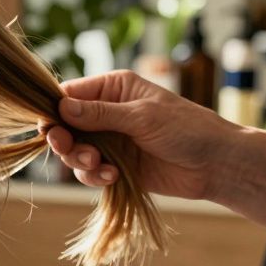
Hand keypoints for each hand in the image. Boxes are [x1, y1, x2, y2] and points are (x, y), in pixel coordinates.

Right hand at [43, 70, 242, 200]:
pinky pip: (88, 171)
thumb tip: (61, 107)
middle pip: (65, 125)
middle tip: (68, 148)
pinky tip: (112, 176)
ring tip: (97, 164)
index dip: (54, 110)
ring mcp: (108, 140)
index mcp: (112, 89)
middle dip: (64, 139)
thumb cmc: (186, 129)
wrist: (215, 165)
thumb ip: (99, 114)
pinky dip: (94, 175)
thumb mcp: (142, 116)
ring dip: (79, 160)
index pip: (69, 94)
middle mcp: (105, 113)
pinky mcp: (113, 165)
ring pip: (73, 150)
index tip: (50, 126)